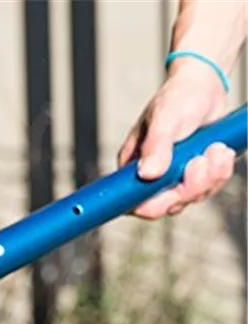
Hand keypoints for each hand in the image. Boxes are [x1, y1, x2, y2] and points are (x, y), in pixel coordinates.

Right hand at [118, 61, 235, 219]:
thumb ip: (156, 147)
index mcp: (134, 168)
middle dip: (190, 187)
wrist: (204, 86)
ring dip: (210, 176)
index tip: (173, 191)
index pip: (134, 203)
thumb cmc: (177, 97)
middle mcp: (152, 178)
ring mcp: (175, 178)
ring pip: (192, 197)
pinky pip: (210, 186)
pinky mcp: (197, 175)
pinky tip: (221, 150)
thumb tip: (147, 174)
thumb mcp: (164, 119)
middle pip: (168, 205)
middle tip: (200, 161)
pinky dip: (220, 171)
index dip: (151, 205)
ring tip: (216, 148)